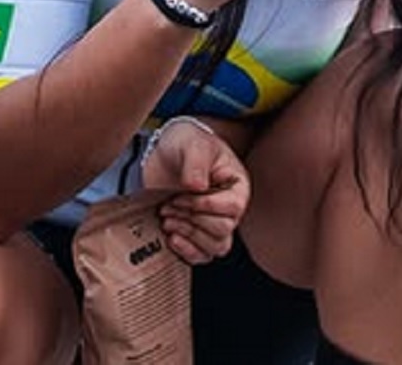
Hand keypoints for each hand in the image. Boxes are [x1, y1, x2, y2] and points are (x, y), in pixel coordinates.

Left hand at [142, 118, 250, 263]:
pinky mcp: (197, 234)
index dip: (205, 205)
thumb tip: (198, 187)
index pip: (232, 208)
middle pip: (223, 231)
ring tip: (168, 219)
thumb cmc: (186, 143)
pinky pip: (202, 256)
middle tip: (170, 205)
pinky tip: (171, 237)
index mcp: (237, 186)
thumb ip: (196, 162)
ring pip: (215, 247)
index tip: (182, 193)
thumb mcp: (193, 144)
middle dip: (192, 220)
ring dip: (188, 236)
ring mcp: (213, 223)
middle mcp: (230, 208)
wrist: (164, 152)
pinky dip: (186, 251)